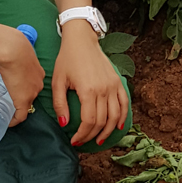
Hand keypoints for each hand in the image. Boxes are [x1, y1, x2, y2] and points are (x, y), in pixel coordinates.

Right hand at [0, 32, 46, 127]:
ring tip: (8, 112)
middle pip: (32, 94)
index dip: (24, 88)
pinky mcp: (25, 100)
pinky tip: (8, 123)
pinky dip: (15, 121)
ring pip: (27, 105)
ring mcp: (33, 92)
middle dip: (22, 98)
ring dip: (18, 109)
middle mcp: (38, 81)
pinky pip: (21, 116)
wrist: (13, 50)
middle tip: (9, 101)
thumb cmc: (8, 46)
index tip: (14, 91)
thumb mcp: (3, 52)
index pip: (32, 82)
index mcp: (36, 69)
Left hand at [52, 23, 129, 145]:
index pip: (89, 121)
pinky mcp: (118, 81)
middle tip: (82, 142)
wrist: (82, 40)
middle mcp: (104, 89)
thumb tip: (64, 124)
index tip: (74, 141)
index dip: (82, 135)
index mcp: (88, 90)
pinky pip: (124, 103)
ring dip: (108, 131)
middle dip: (91, 136)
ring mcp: (113, 85)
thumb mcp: (57, 81)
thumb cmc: (67, 59)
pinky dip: (123, 116)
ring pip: (115, 116)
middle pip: (101, 121)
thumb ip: (60, 104)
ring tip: (99, 140)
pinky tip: (117, 126)